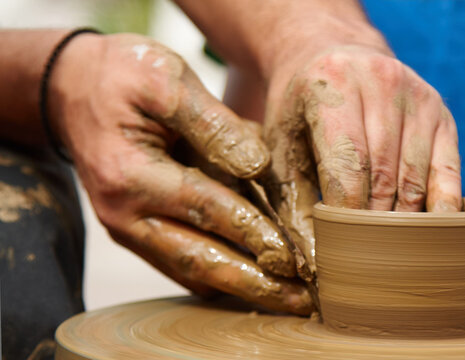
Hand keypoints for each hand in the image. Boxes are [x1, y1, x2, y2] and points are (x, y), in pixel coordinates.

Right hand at [48, 33, 311, 313]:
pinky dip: (222, 272)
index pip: (204, 208)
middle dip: (253, 284)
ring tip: (290, 299)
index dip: (251, 231)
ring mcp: (130, 228)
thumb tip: (256, 164)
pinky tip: (259, 280)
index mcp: (130, 174)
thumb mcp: (166, 80)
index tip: (292, 254)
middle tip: (300, 300)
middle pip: (197, 260)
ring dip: (242, 287)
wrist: (73, 88)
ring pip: (192, 270)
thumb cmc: (122, 76)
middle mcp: (125, 213)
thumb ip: (213, 123)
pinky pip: (183, 261)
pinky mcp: (140, 231)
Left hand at [262, 44, 461, 275]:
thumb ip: (293, 202)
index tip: (339, 257)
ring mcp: (417, 95)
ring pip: (415, 178)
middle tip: (363, 265)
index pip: (347, 168)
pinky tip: (430, 234)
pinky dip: (440, 207)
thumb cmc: (299, 110)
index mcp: (331, 84)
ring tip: (389, 255)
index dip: (346, 219)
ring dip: (403, 222)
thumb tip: (314, 265)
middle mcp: (380, 81)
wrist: (330, 54)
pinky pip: (447, 171)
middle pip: (384, 176)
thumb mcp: (282, 148)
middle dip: (373, 227)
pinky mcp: (440, 110)